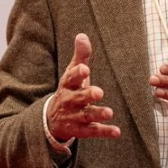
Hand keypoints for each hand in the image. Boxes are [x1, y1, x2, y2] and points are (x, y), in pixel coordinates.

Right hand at [46, 33, 121, 149]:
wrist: (52, 119)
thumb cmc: (69, 90)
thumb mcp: (72, 73)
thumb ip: (80, 56)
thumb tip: (82, 35)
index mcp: (67, 85)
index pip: (71, 78)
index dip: (77, 73)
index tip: (85, 69)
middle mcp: (69, 101)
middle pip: (77, 98)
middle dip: (87, 95)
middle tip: (99, 92)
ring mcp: (73, 116)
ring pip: (85, 116)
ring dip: (97, 114)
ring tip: (109, 112)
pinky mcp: (80, 130)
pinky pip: (92, 131)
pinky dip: (103, 132)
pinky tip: (116, 131)